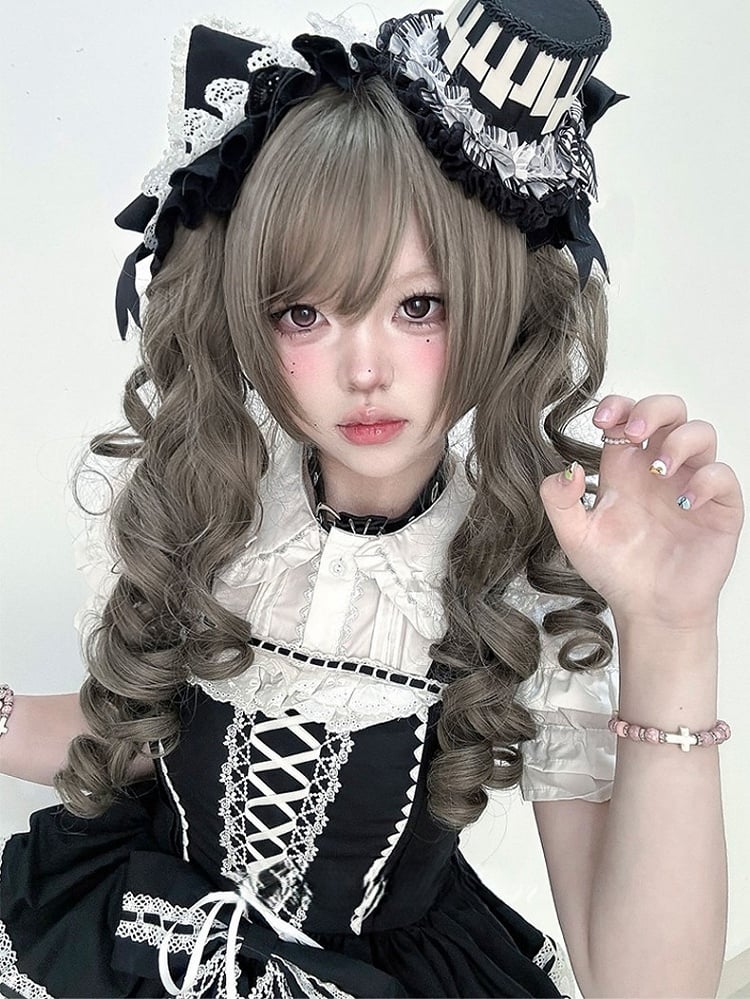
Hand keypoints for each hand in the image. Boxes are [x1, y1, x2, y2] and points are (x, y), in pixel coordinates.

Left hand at [538, 394, 743, 628]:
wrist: (648, 610)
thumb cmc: (615, 571)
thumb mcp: (575, 536)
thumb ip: (559, 501)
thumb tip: (568, 468)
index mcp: (626, 468)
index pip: (628, 416)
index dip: (618, 406)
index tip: (601, 420)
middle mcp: (660, 469)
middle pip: (670, 411)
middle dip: (653, 409)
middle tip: (634, 433)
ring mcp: (692, 485)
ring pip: (701, 433)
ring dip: (679, 442)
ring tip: (657, 471)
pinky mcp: (719, 508)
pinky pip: (723, 475)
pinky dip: (707, 480)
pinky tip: (684, 502)